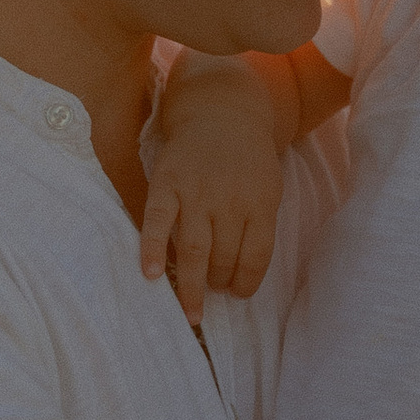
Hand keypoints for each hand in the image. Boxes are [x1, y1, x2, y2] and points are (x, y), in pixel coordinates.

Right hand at [138, 81, 284, 322]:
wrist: (222, 112)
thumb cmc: (248, 160)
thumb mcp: (269, 189)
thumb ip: (259, 226)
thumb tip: (242, 273)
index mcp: (260, 204)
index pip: (256, 257)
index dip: (246, 283)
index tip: (238, 294)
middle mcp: (229, 200)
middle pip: (224, 257)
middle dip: (218, 282)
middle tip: (212, 291)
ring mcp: (196, 192)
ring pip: (195, 249)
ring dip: (192, 285)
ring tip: (190, 307)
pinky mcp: (167, 183)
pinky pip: (159, 222)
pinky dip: (153, 249)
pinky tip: (151, 274)